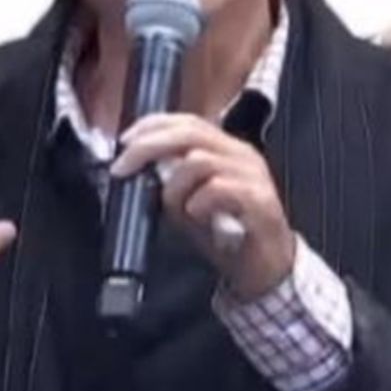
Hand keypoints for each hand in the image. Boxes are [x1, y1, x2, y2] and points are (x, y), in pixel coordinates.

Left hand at [111, 114, 293, 301]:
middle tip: (123, 166)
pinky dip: (198, 202)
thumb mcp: (189, 203)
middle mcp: (241, 155)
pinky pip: (219, 188)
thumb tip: (136, 169)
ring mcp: (253, 175)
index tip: (124, 140)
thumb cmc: (228, 235)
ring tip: (176, 209)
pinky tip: (198, 217)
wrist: (266, 269)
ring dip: (175, 186)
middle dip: (149, 146)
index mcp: (225, 149)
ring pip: (200, 161)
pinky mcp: (260, 199)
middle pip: (190, 133)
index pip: (187, 121)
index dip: (153, 125)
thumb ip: (169, 182)